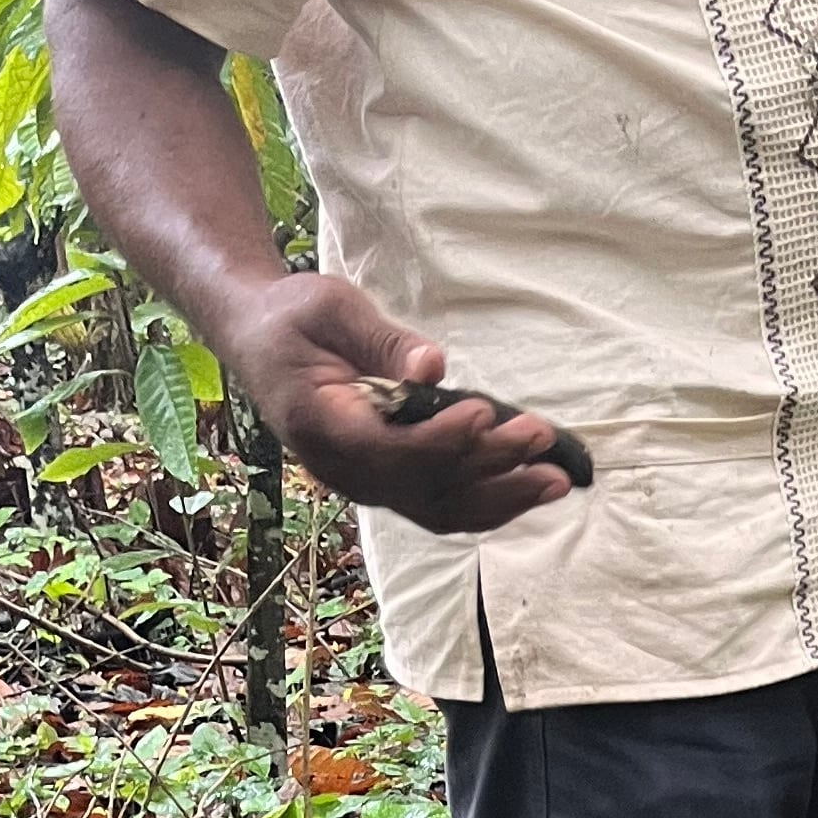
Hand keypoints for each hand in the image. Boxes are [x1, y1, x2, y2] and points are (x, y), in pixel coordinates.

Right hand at [221, 274, 574, 536]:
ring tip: (559, 481)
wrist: (258, 338)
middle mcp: (345, 471)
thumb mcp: (330, 307)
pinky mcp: (387, 485)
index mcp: (321, 427)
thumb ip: (381, 340)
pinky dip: (490, 503)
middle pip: (427, 485)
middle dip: (490, 464)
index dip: (441, 440)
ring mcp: (366, 485)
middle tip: (542, 437)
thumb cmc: (292, 315)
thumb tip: (434, 366)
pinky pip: (443, 508)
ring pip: (442, 509)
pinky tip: (531, 490)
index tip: (484, 411)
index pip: (389, 452)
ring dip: (504, 498)